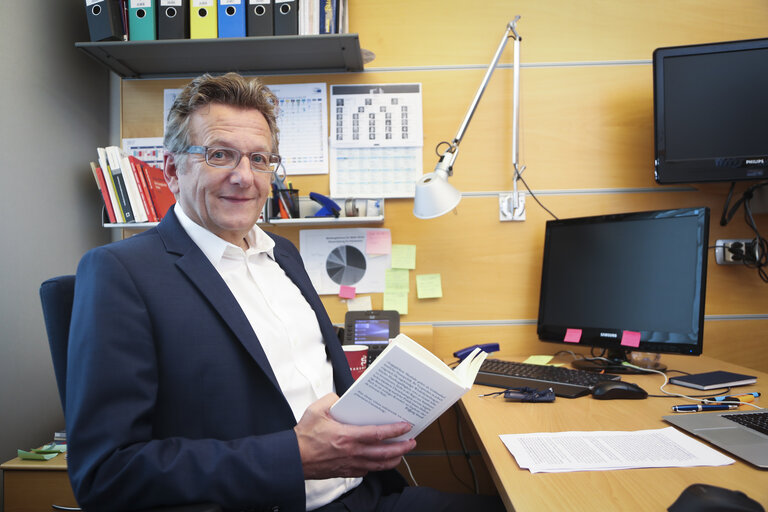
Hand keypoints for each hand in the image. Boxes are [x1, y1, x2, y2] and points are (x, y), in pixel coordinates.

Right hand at [294, 393, 416, 478]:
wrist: (293, 459)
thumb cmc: (303, 437)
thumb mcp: (316, 410)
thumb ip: (332, 400)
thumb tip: (341, 399)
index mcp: (347, 436)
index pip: (378, 434)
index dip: (395, 431)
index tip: (406, 427)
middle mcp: (352, 452)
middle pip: (384, 453)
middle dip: (401, 448)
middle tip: (411, 442)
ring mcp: (350, 464)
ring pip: (378, 465)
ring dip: (392, 459)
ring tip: (400, 453)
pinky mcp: (345, 472)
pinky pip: (366, 471)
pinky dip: (375, 467)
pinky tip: (378, 461)